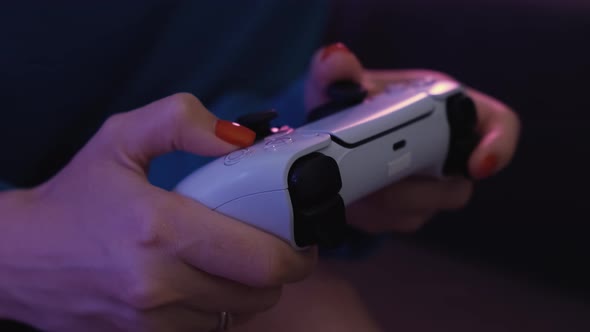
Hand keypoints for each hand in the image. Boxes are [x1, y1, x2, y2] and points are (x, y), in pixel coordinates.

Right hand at [0, 93, 316, 331]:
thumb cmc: (74, 196)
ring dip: (249, 290)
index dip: (295, 252)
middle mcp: (160, 285)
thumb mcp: (121, 137)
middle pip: (261, 294)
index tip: (301, 236)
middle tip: (274, 245)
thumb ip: (182, 122)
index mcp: (161, 229)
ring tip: (233, 261)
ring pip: (238, 315)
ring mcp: (151, 322)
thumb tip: (243, 140)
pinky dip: (219, 308)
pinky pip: (209, 330)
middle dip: (279, 270)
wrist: (19, 259)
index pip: (261, 260)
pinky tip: (204, 282)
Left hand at [304, 43, 519, 232]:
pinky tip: (351, 196)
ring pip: (423, 209)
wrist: (333, 137)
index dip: (498, 147)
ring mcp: (430, 185)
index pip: (498, 125)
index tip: (477, 166)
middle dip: (413, 188)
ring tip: (354, 181)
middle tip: (376, 178)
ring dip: (386, 201)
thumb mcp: (338, 83)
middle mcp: (447, 148)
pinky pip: (398, 222)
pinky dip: (372, 214)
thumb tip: (337, 60)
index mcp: (446, 106)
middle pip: (457, 186)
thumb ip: (336, 69)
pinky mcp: (408, 209)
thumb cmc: (350, 103)